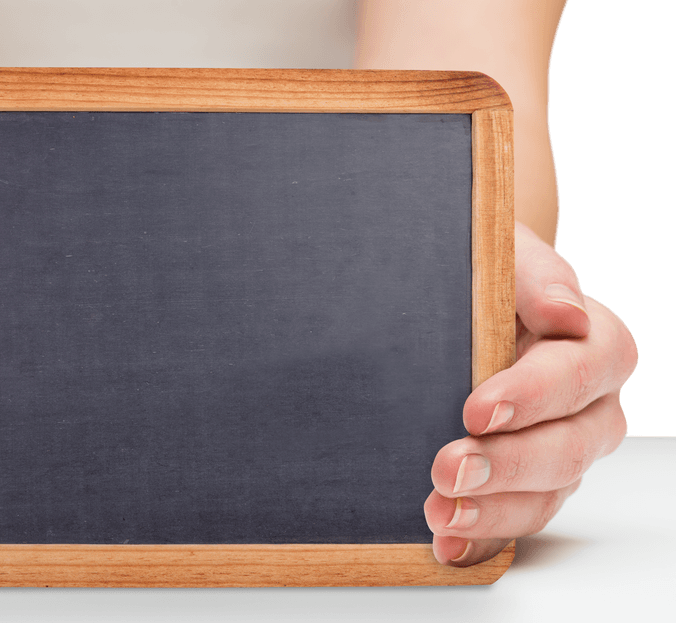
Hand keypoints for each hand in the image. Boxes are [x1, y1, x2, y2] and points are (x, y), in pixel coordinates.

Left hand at [426, 222, 637, 564]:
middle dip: (507, 464)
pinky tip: (445, 545)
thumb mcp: (502, 255)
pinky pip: (514, 521)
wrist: (453, 304)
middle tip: (448, 469)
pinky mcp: (524, 485)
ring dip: (492, 511)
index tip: (476, 408)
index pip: (582, 371)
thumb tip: (566, 310)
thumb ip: (532, 275)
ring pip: (547, 495)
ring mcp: (559, 452)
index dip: (535, 395)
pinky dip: (481, 540)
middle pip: (570, 447)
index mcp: (592, 344)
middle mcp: (587, 406)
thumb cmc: (483, 275)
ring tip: (438, 512)